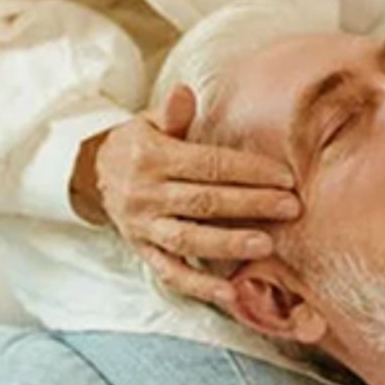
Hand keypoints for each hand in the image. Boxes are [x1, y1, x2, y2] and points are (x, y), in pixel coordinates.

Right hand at [70, 86, 298, 304]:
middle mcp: (146, 194)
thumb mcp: (149, 122)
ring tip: (266, 245)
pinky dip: (199, 285)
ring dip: (228, 244)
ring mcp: (143, 227)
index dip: (247, 170)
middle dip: (251, 204)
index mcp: (152, 157)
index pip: (207, 165)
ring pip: (188, 239)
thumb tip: (184, 92)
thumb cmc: (137, 145)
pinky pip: (171, 273)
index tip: (284, 177)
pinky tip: (230, 292)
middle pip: (204, 201)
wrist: (93, 175)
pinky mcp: (143, 252)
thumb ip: (172, 113)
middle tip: (291, 207)